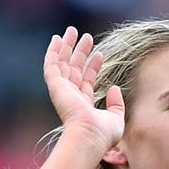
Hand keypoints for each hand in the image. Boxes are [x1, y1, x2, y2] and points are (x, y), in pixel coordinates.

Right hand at [43, 26, 124, 152]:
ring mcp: (62, 91)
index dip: (93, 66)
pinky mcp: (56, 86)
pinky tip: (57, 39)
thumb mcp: (116, 118)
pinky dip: (53, 51)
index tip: (100, 54)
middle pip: (74, 69)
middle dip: (80, 52)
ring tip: (73, 31)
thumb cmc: (103, 134)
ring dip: (67, 47)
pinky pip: (51, 64)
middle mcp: (70, 97)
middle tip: (86, 37)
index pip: (87, 81)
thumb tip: (114, 87)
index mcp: (83, 105)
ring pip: (62, 63)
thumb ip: (116, 104)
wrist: (89, 137)